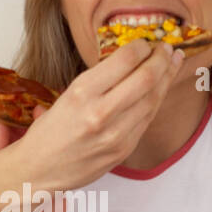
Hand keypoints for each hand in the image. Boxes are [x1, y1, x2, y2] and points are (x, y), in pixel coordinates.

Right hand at [20, 39, 185, 191]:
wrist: (38, 171)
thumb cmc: (48, 132)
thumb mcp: (65, 96)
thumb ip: (98, 81)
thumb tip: (128, 59)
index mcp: (81, 92)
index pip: (125, 60)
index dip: (142, 46)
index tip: (146, 41)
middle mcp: (100, 112)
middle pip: (146, 78)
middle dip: (162, 58)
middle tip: (167, 48)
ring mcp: (115, 134)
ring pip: (153, 99)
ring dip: (166, 78)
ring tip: (172, 63)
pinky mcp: (124, 149)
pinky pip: (147, 119)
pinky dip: (157, 100)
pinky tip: (160, 89)